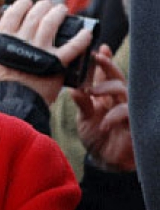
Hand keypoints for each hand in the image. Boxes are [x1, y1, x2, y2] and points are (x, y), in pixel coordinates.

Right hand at [0, 0, 91, 104]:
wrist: (13, 105)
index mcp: (4, 40)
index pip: (14, 13)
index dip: (22, 4)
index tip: (27, 2)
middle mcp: (23, 41)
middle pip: (35, 15)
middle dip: (43, 6)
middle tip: (48, 4)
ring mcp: (40, 51)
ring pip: (51, 24)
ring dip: (59, 13)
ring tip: (62, 10)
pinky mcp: (56, 63)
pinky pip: (72, 47)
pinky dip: (81, 38)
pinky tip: (87, 32)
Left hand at [72, 45, 134, 171]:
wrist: (105, 161)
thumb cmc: (96, 137)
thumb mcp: (85, 118)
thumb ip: (82, 102)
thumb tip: (74, 88)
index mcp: (106, 96)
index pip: (106, 75)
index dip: (105, 61)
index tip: (100, 48)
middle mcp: (119, 100)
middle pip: (118, 77)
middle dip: (108, 65)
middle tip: (97, 58)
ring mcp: (129, 110)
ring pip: (124, 89)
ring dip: (108, 88)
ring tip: (92, 92)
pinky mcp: (135, 123)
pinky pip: (128, 112)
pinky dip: (113, 116)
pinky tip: (103, 124)